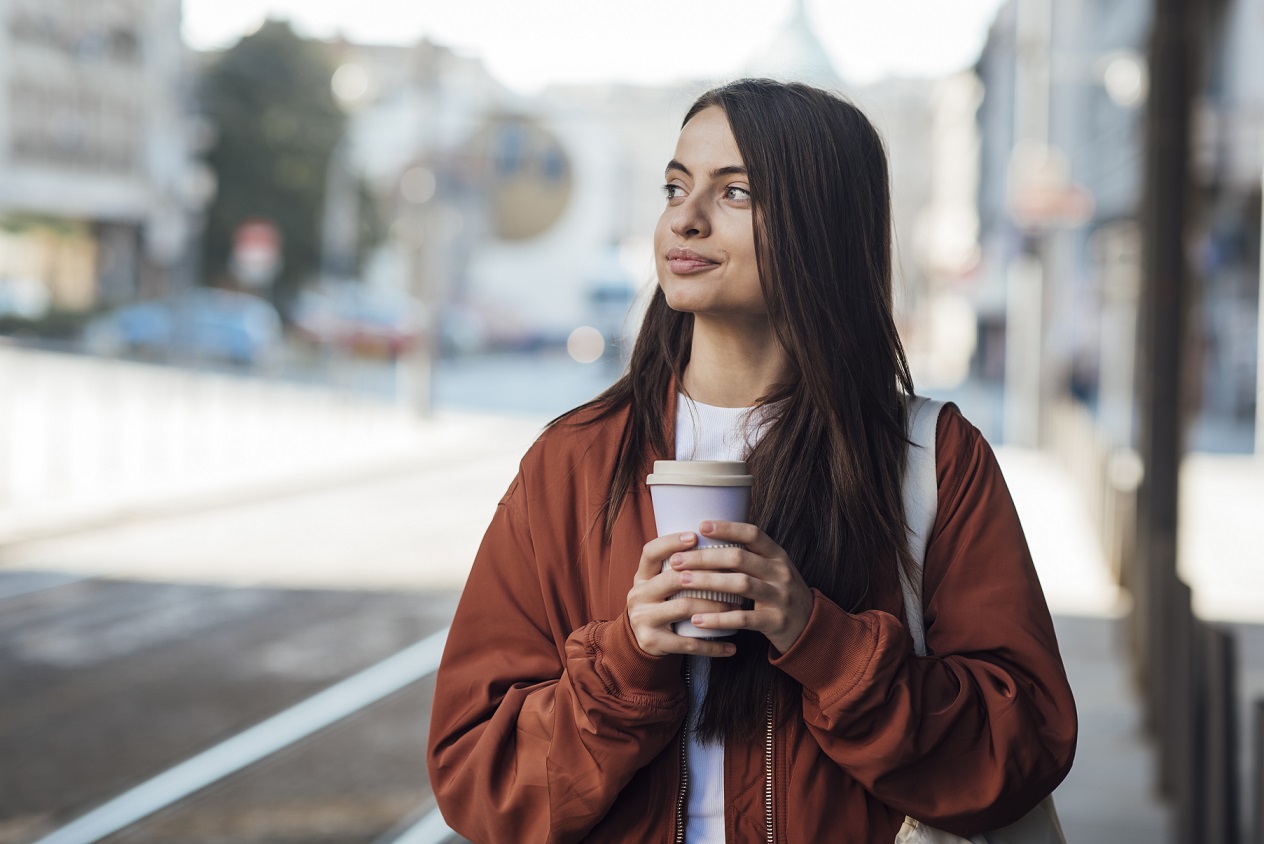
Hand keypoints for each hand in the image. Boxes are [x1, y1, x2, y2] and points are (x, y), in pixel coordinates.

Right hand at [626, 531, 738, 658]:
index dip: (671, 542)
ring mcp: (643, 619)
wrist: (642, 641)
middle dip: (706, 577)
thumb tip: (719, 538)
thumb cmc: (663, 604)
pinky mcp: (653, 642)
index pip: (651, 551)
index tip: (695, 536)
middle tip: (734, 577)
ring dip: (714, 608)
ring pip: (683, 608)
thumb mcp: (661, 583)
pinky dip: (712, 645)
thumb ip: (679, 566)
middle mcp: (638, 595)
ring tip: (737, 608)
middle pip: (672, 579)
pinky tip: (731, 647)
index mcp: (641, 576)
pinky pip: (688, 643)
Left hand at [667, 521, 813, 654]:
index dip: (727, 528)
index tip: (701, 525)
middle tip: (677, 560)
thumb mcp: (773, 570)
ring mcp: (780, 597)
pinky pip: (743, 618)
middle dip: (705, 557)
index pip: (752, 534)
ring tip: (682, 581)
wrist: (810, 628)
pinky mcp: (775, 622)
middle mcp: (780, 572)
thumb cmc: (780, 594)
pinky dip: (718, 618)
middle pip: (739, 558)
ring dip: (707, 582)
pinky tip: (697, 619)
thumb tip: (706, 540)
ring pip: (740, 584)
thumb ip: (748, 556)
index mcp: (777, 555)